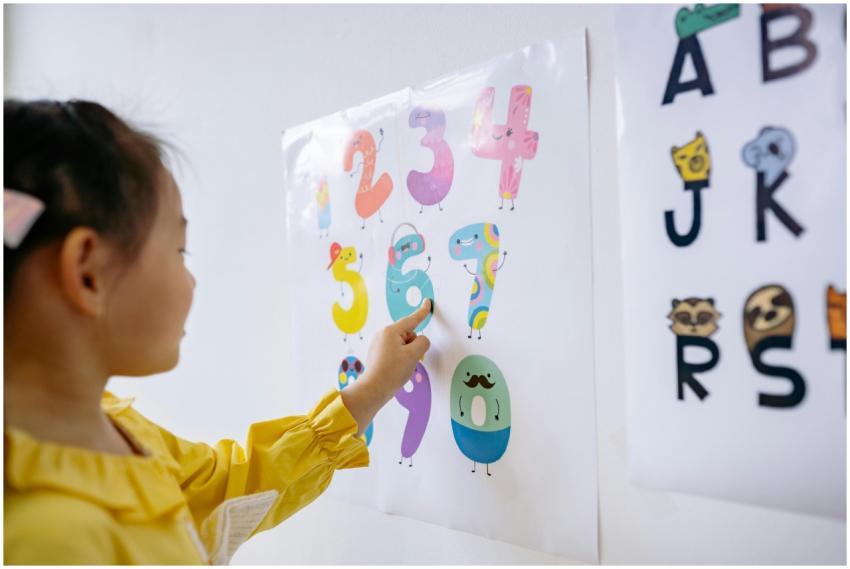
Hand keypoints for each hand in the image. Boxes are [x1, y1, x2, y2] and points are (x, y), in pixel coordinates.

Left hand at [340, 299, 431, 437]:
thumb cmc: (392, 371)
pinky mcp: (377, 353)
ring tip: (402, 367)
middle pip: (408, 334)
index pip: (412, 319)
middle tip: (411, 360)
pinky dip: (400, 358)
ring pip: (402, 344)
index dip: (422, 312)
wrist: (373, 389)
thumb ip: (423, 342)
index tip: (428, 302)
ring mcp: (378, 344)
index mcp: (391, 331)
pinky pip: (395, 351)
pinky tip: (396, 369)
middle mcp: (383, 334)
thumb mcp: (414, 355)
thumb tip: (420, 340)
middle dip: (413, 345)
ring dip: (407, 353)